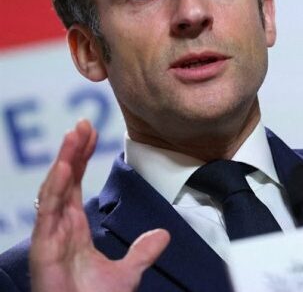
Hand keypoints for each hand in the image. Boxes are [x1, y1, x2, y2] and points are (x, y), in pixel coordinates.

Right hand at [30, 119, 169, 291]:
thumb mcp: (127, 273)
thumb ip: (143, 252)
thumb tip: (163, 235)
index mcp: (73, 229)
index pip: (74, 184)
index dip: (80, 158)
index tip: (90, 134)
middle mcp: (59, 228)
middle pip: (63, 180)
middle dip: (71, 151)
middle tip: (83, 124)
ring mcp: (49, 237)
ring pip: (54, 190)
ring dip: (63, 161)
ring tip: (74, 135)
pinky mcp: (44, 248)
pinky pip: (48, 213)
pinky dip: (55, 188)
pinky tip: (63, 167)